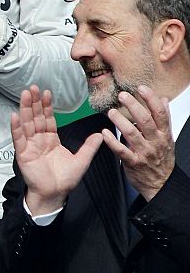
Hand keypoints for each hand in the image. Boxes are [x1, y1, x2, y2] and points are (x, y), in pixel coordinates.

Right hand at [14, 85, 102, 214]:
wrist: (55, 194)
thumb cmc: (66, 179)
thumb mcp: (81, 160)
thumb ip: (89, 147)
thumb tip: (100, 134)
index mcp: (51, 140)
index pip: (48, 119)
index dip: (47, 106)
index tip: (47, 92)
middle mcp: (39, 140)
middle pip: (36, 117)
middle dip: (34, 102)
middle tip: (33, 87)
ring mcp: (30, 145)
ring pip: (26, 123)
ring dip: (25, 109)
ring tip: (25, 94)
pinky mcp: (22, 153)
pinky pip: (18, 138)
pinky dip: (16, 127)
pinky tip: (14, 116)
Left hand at [106, 86, 176, 201]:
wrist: (161, 184)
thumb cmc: (161, 158)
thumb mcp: (167, 138)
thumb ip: (163, 119)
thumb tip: (163, 99)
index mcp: (164, 134)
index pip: (160, 114)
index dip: (151, 99)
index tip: (141, 88)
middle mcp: (155, 142)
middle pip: (145, 121)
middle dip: (134, 106)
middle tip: (122, 95)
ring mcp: (144, 153)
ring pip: (132, 134)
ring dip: (120, 121)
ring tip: (111, 112)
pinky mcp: (133, 162)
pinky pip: (121, 151)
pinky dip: (112, 141)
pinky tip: (104, 132)